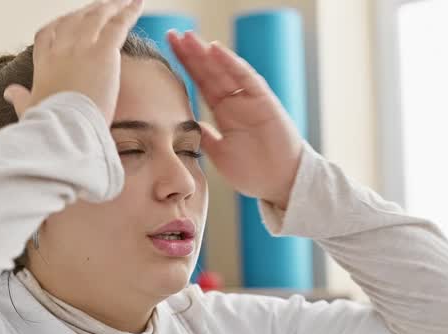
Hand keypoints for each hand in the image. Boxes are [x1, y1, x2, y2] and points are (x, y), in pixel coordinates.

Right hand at [2, 0, 144, 122]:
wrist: (65, 128)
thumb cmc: (50, 124)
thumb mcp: (29, 110)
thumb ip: (20, 98)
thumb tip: (9, 93)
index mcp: (43, 63)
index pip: (47, 34)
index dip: (58, 24)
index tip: (68, 20)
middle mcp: (61, 50)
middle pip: (74, 20)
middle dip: (88, 12)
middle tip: (101, 7)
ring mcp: (81, 48)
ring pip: (96, 18)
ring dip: (110, 7)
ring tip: (123, 2)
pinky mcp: (102, 53)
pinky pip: (117, 25)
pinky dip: (128, 12)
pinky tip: (137, 4)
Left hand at [167, 30, 303, 207]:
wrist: (279, 184)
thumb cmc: (254, 171)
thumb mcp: (220, 154)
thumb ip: (205, 137)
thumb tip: (186, 125)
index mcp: (224, 112)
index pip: (201, 83)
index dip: (185, 65)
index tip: (168, 49)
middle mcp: (235, 101)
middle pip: (210, 71)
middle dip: (192, 53)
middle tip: (172, 34)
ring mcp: (249, 99)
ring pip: (225, 70)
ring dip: (207, 54)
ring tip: (189, 38)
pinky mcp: (264, 101)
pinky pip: (246, 78)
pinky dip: (231, 63)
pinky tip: (216, 50)